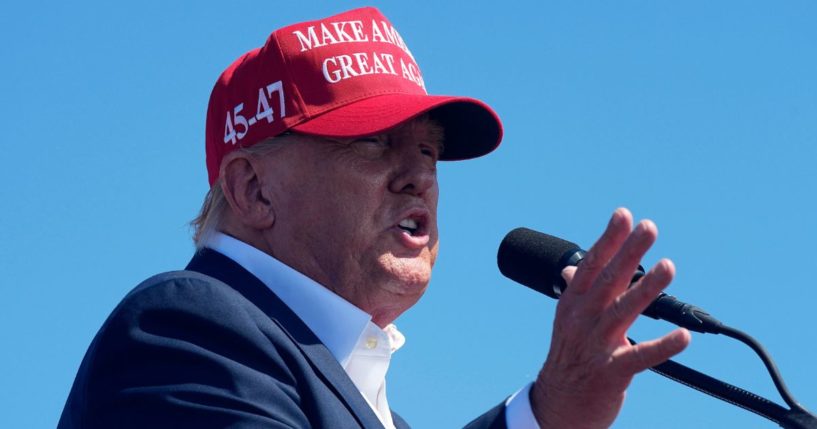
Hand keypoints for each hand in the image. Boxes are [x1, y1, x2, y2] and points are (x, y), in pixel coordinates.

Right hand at [530, 208, 690, 428]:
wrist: (558, 406)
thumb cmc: (569, 359)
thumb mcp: (568, 322)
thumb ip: (576, 294)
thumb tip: (573, 268)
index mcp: (572, 304)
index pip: (591, 265)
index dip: (608, 240)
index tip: (624, 215)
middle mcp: (581, 320)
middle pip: (607, 280)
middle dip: (629, 252)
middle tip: (649, 228)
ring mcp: (595, 346)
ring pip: (623, 312)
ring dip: (646, 288)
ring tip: (669, 267)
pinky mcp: (611, 373)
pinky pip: (640, 357)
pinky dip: (662, 346)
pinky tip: (684, 337)